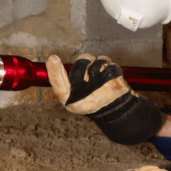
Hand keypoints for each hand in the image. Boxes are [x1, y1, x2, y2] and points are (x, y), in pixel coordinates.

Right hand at [46, 53, 162, 144]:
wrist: (117, 112)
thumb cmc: (94, 101)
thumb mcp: (74, 97)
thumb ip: (64, 82)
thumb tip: (53, 60)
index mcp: (71, 101)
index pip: (59, 85)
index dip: (54, 71)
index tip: (53, 58)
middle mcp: (83, 96)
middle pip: (80, 64)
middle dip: (86, 60)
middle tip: (90, 67)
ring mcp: (99, 88)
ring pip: (98, 61)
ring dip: (101, 64)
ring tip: (103, 77)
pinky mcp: (114, 82)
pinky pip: (111, 64)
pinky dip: (112, 67)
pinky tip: (112, 78)